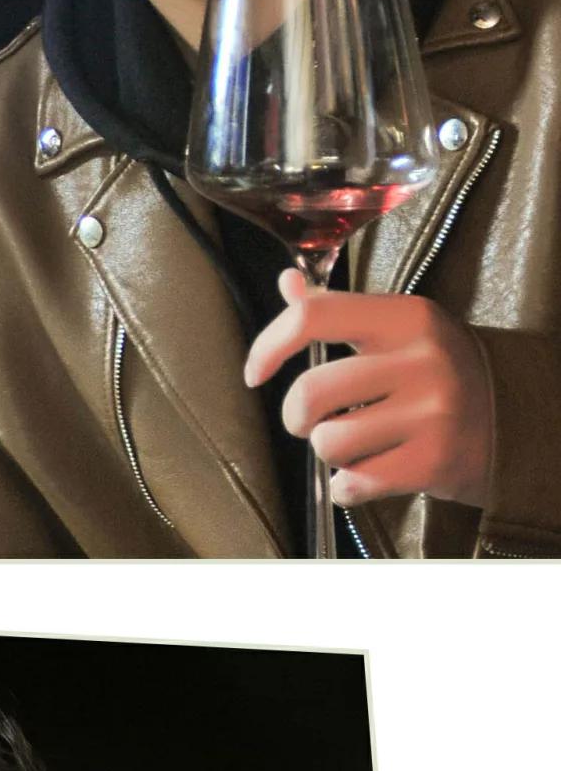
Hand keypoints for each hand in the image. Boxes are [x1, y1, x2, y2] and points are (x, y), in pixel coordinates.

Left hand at [244, 267, 492, 510]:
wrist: (513, 421)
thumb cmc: (441, 375)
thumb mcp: (401, 329)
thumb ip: (340, 310)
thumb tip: (287, 283)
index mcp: (406, 317)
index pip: (314, 317)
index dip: (269, 346)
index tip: (257, 373)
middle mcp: (420, 360)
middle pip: (311, 392)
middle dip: (297, 417)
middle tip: (314, 421)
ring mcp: (429, 414)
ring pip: (329, 443)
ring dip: (328, 453)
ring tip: (354, 446)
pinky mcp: (431, 463)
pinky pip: (352, 484)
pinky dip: (347, 486)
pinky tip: (367, 474)